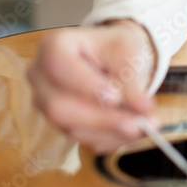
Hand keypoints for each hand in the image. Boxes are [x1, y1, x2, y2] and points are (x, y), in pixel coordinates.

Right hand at [27, 20, 157, 152]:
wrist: (114, 59)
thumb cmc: (116, 49)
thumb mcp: (128, 52)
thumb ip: (132, 79)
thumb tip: (141, 108)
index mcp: (53, 46)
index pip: (57, 66)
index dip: (85, 85)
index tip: (116, 96)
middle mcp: (42, 77)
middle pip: (59, 106)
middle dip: (101, 118)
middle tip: (137, 122)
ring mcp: (48, 105)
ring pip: (72, 129)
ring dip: (112, 131)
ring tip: (145, 124)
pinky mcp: (62, 125)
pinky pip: (85, 140)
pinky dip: (113, 138)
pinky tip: (133, 128)